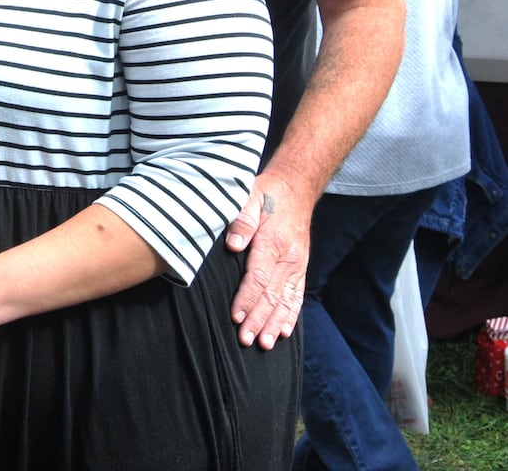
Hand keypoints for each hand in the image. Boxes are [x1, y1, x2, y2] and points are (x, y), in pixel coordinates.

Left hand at [226, 175, 308, 348]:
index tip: (236, 317)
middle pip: (272, 295)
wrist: (295, 188)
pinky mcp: (300, 267)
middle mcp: (288, 257)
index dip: (247, 299)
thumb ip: (241, 220)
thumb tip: (233, 245)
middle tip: (247, 340)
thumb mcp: (249, 197)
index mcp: (272, 242)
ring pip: (286, 299)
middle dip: (259, 319)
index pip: (258, 277)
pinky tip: (284, 331)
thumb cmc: (265, 194)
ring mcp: (296, 264)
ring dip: (275, 323)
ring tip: (266, 344)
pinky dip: (291, 315)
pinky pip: (297, 295)